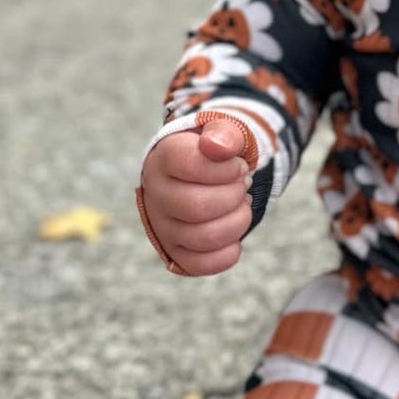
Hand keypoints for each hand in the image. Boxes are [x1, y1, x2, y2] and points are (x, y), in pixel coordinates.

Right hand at [139, 122, 252, 275]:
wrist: (202, 174)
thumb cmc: (214, 154)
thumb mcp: (222, 133)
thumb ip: (224, 133)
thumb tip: (217, 147)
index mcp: (164, 159)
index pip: (192, 165)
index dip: (227, 168)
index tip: (238, 166)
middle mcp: (156, 194)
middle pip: (198, 206)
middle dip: (234, 196)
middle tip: (242, 186)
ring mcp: (163, 227)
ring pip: (202, 237)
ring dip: (237, 222)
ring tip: (240, 206)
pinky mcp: (174, 252)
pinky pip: (199, 265)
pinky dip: (227, 253)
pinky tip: (235, 236)